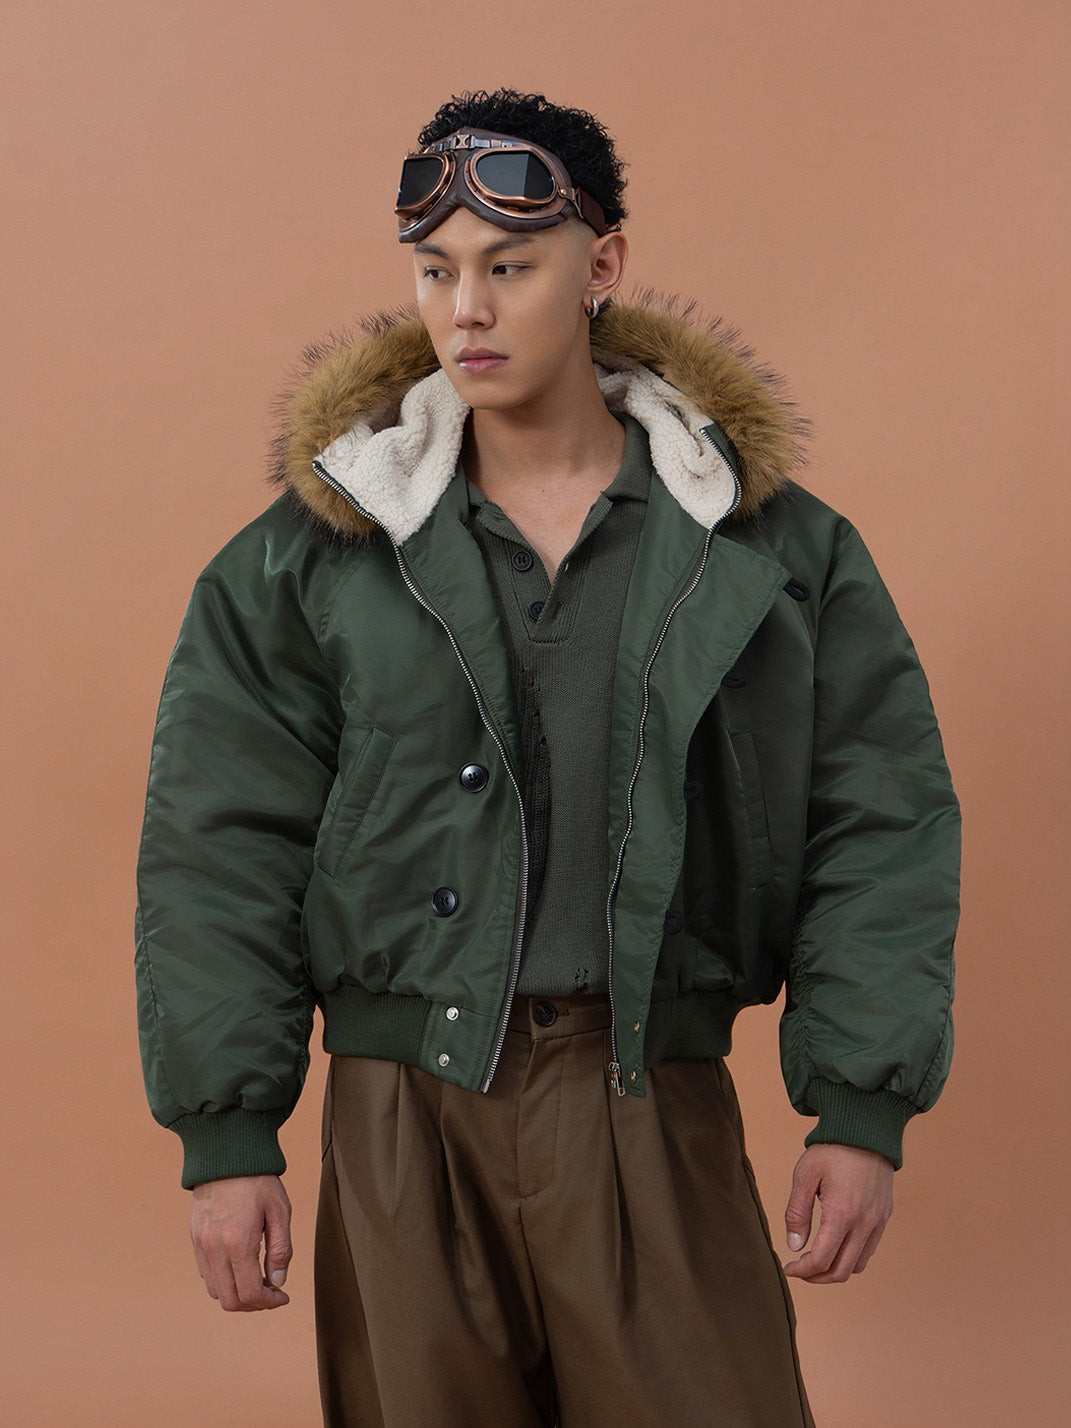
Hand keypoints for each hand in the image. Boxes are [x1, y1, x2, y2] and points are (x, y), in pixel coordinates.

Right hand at [189, 1173, 292, 1310]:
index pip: (250, 1294)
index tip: (283, 1296)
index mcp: (237, 1242)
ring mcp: (201, 1245)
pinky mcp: (194, 1239)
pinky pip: (206, 1274)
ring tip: (258, 1279)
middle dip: (254, 1304)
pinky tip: (241, 1267)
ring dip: (238, 1294)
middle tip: (272, 1292)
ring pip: (216, 1291)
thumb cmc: (257, 1180)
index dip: (269, 1303)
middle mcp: (214, 1249)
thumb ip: (280, 1249)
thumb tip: (278, 1281)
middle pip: (230, 1301)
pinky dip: (224, 1281)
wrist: (224, 1155)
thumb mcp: (279, 1211)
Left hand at [782, 1144, 893, 1283]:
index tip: (788, 1267)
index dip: (802, 1271)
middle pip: (841, 1271)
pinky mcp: (884, 1215)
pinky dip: (851, 1256)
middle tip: (799, 1269)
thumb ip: (797, 1212)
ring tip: (816, 1260)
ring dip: (835, 1269)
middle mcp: (864, 1223)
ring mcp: (877, 1221)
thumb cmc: (832, 1149)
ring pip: (858, 1265)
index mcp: (842, 1213)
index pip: (822, 1260)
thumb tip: (795, 1245)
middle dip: (817, 1277)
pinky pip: (869, 1249)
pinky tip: (836, 1244)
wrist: (866, 1128)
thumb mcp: (805, 1175)